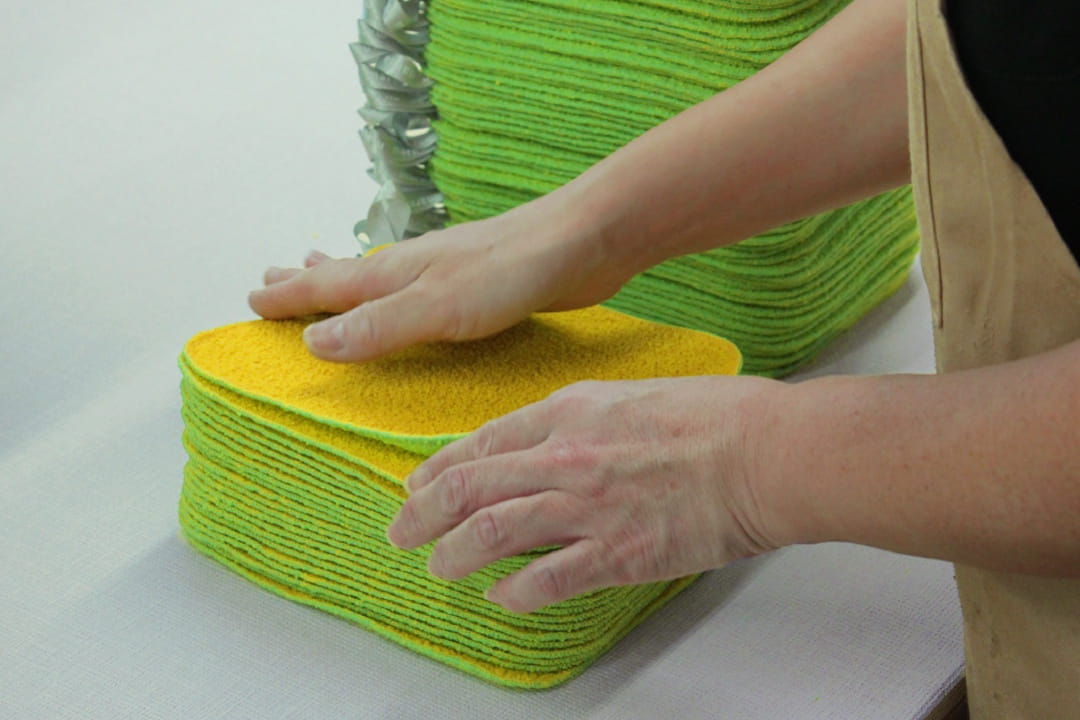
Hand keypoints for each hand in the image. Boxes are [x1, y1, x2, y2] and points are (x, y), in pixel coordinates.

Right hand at [248, 197, 633, 361]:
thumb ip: (381, 325)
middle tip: (275, 277)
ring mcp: (448, 273)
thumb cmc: (514, 269)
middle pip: (349, 275)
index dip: (292, 296)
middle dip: (309, 281)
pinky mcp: (481, 286)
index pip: (330, 286)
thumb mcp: (438, 306)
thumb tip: (315, 343)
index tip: (253, 297)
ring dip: (348, 283)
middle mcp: (416, 267)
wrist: (584, 241)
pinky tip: (411, 300)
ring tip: (324, 274)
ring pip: (383, 280)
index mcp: (398, 272)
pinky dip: (396, 297)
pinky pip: (419, 295)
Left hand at [386, 376, 782, 612]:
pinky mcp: (617, 553)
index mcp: (571, 411)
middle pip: (470, 486)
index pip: (483, 441)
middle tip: (401, 531)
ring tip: (439, 566)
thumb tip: (551, 443)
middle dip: (423, 512)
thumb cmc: (718, 417)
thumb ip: (582, 419)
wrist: (768, 451)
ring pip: (492, 532)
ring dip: (454, 553)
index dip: (440, 467)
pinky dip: (514, 591)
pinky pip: (546, 579)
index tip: (418, 484)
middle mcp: (567, 456)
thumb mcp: (633, 395)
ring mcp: (588, 506)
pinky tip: (501, 596)